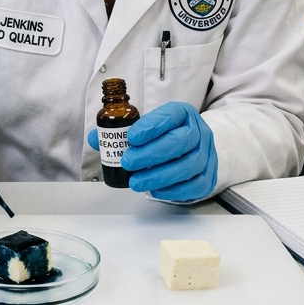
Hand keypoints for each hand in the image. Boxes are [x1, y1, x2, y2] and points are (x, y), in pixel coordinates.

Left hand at [87, 102, 217, 201]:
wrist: (196, 147)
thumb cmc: (166, 135)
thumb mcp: (148, 126)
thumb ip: (121, 131)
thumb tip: (95, 139)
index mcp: (182, 114)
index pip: (170, 115)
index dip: (151, 126)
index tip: (130, 137)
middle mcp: (198, 131)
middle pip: (180, 141)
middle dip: (151, 153)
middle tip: (127, 162)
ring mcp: (206, 154)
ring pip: (188, 165)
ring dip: (159, 175)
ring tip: (136, 182)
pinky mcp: (208, 176)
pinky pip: (195, 184)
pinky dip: (174, 190)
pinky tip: (155, 190)